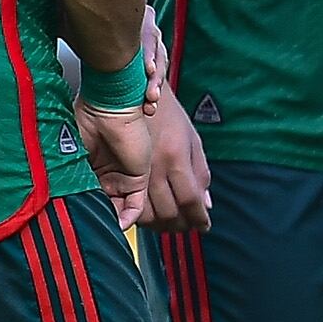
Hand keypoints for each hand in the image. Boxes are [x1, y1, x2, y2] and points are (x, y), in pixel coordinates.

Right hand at [76, 96, 153, 230]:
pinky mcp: (137, 178)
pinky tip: (116, 225)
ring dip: (112, 222)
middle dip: (98, 220)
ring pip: (118, 210)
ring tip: (102, 232)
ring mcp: (121, 178)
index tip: (75, 228)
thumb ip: (67, 178)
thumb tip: (56, 204)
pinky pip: (134, 206)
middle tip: (89, 233)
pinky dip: (126, 219)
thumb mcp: (69, 155)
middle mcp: (105, 177)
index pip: (86, 199)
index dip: (82, 213)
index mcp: (87, 171)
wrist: (108, 106)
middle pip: (104, 207)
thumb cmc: (86, 121)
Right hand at [142, 87, 209, 232]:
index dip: (198, 219)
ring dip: (162, 226)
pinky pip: (129, 206)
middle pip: (170, 212)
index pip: (190, 201)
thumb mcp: (191, 139)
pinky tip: (151, 217)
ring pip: (149, 214)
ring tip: (171, 225)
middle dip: (182, 225)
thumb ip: (200, 173)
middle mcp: (155, 168)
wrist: (132, 93)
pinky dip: (142, 217)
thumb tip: (206, 204)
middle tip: (188, 227)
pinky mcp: (116, 173)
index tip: (203, 227)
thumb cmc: (165, 114)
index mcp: (176, 158)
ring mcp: (134, 172)